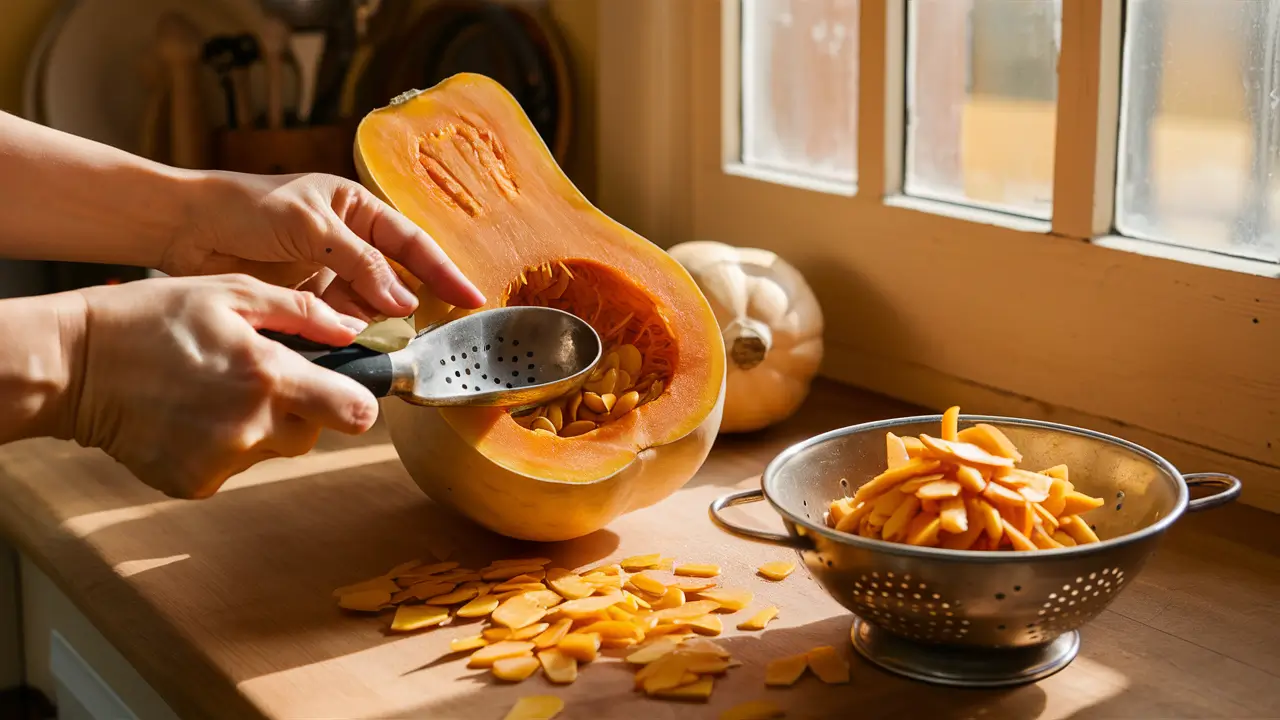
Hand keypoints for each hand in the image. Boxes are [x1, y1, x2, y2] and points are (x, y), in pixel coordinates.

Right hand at [70, 274, 376, 498]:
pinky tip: (191, 417)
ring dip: (260, 427)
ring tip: (214, 393)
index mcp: (267, 376)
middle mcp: (251, 427)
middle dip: (300, 409)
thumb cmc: (153, 318)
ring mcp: (222, 461)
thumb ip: (301, 311)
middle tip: (257, 380)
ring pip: (273, 451)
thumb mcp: (230, 293)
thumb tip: (353, 330)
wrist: (76, 366)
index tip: (346, 391)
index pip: (354, 412)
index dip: (357, 401)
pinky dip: (223, 447)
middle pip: (313, 434)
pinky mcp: (195, 484)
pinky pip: (234, 468)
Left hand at [160, 171, 484, 320]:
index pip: (412, 242)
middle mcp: (349, 241)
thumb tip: (405, 303)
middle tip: (415, 331)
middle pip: (394, 279)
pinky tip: (340, 340)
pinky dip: (342, 333)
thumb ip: (362, 264)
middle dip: (405, 304)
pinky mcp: (305, 299)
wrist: (186, 228)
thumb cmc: (248, 208)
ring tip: (367, 335)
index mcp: (358, 209)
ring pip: (366, 305)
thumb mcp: (314, 228)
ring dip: (370, 322)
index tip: (472, 299)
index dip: (444, 270)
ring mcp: (327, 271)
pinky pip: (337, 320)